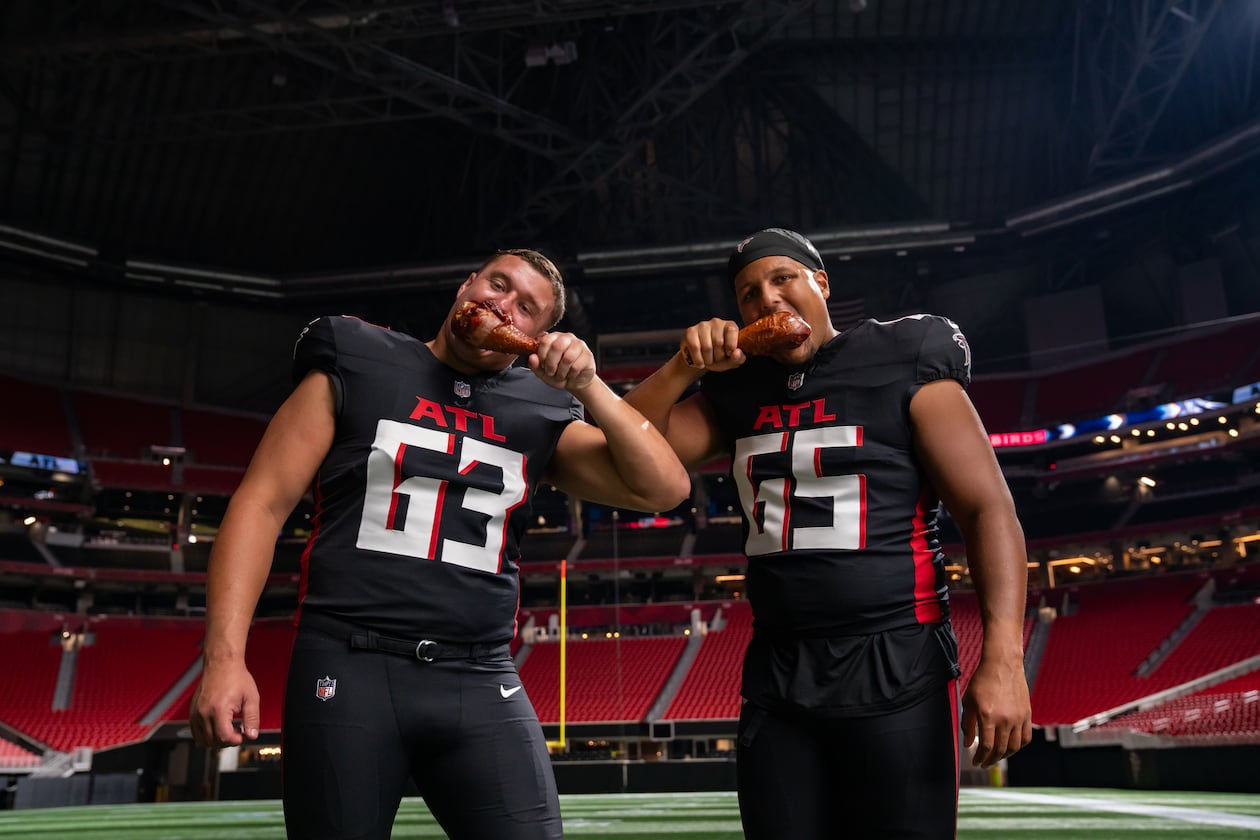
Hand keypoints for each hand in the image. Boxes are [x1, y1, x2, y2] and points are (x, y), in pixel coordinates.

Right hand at [190, 660, 259, 749]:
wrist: (222, 664)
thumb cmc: (236, 677)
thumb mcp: (251, 697)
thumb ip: (252, 718)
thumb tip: (252, 735)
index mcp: (219, 708)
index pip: (224, 736)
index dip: (235, 740)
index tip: (242, 735)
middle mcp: (204, 712)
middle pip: (213, 741)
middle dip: (227, 741)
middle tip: (237, 732)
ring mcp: (196, 712)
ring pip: (202, 739)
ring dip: (216, 741)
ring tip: (228, 729)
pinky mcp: (192, 712)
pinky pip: (195, 732)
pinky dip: (205, 736)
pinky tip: (218, 728)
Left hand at [530, 331, 595, 390]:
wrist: (575, 382)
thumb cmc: (558, 373)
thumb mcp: (543, 372)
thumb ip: (535, 365)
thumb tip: (532, 357)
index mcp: (554, 338)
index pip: (546, 340)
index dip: (542, 355)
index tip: (542, 365)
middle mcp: (567, 338)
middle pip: (557, 346)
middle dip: (552, 363)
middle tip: (551, 372)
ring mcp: (579, 345)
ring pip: (568, 357)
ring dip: (562, 371)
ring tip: (561, 375)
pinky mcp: (588, 355)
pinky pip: (577, 366)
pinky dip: (571, 374)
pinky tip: (571, 375)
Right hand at [679, 318, 745, 371]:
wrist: (701, 359)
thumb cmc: (719, 357)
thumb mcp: (731, 361)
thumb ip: (738, 358)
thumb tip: (736, 353)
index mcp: (730, 326)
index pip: (732, 331)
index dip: (730, 346)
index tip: (728, 354)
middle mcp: (716, 322)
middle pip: (718, 342)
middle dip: (718, 357)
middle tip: (716, 359)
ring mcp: (702, 325)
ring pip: (706, 347)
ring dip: (708, 360)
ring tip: (708, 360)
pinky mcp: (690, 331)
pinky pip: (695, 347)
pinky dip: (698, 360)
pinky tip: (700, 362)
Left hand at [961, 651, 1032, 767]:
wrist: (1002, 664)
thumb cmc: (983, 680)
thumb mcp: (968, 701)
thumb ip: (968, 724)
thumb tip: (967, 744)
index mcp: (988, 716)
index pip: (986, 747)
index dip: (980, 758)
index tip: (976, 762)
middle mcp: (1005, 719)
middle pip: (1000, 750)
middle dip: (990, 760)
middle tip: (984, 763)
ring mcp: (1018, 718)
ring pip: (1014, 747)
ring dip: (1004, 756)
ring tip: (996, 758)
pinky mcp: (1027, 715)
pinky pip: (1026, 738)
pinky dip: (1018, 746)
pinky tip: (1010, 747)